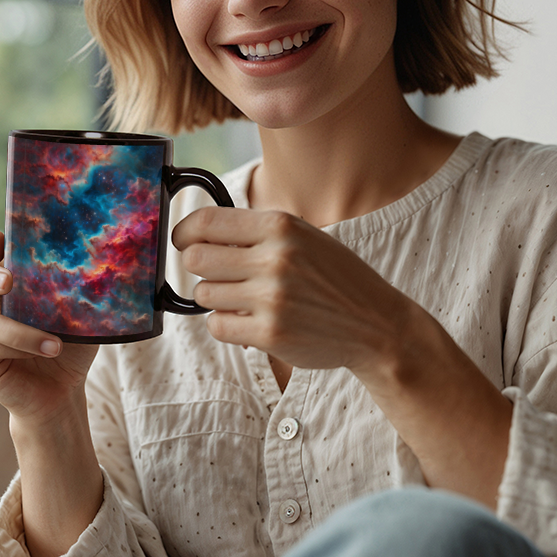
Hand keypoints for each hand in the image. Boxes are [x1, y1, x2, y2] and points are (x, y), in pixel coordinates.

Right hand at [0, 231, 99, 426]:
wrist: (63, 387)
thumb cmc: (71, 341)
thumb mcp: (79, 311)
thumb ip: (77, 288)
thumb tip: (99, 263)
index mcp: (7, 279)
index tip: (0, 240)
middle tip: (9, 281)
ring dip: (16, 330)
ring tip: (55, 343)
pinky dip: (17, 349)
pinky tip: (46, 352)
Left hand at [172, 207, 412, 376]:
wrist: (375, 323)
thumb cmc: (333, 277)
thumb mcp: (303, 237)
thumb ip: (255, 233)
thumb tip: (197, 235)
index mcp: (280, 226)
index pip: (206, 222)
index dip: (183, 232)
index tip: (181, 241)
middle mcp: (274, 258)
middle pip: (195, 259)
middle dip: (199, 268)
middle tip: (217, 274)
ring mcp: (272, 298)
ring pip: (204, 294)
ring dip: (216, 298)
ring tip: (244, 299)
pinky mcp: (270, 334)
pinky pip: (217, 326)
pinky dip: (226, 324)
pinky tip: (249, 320)